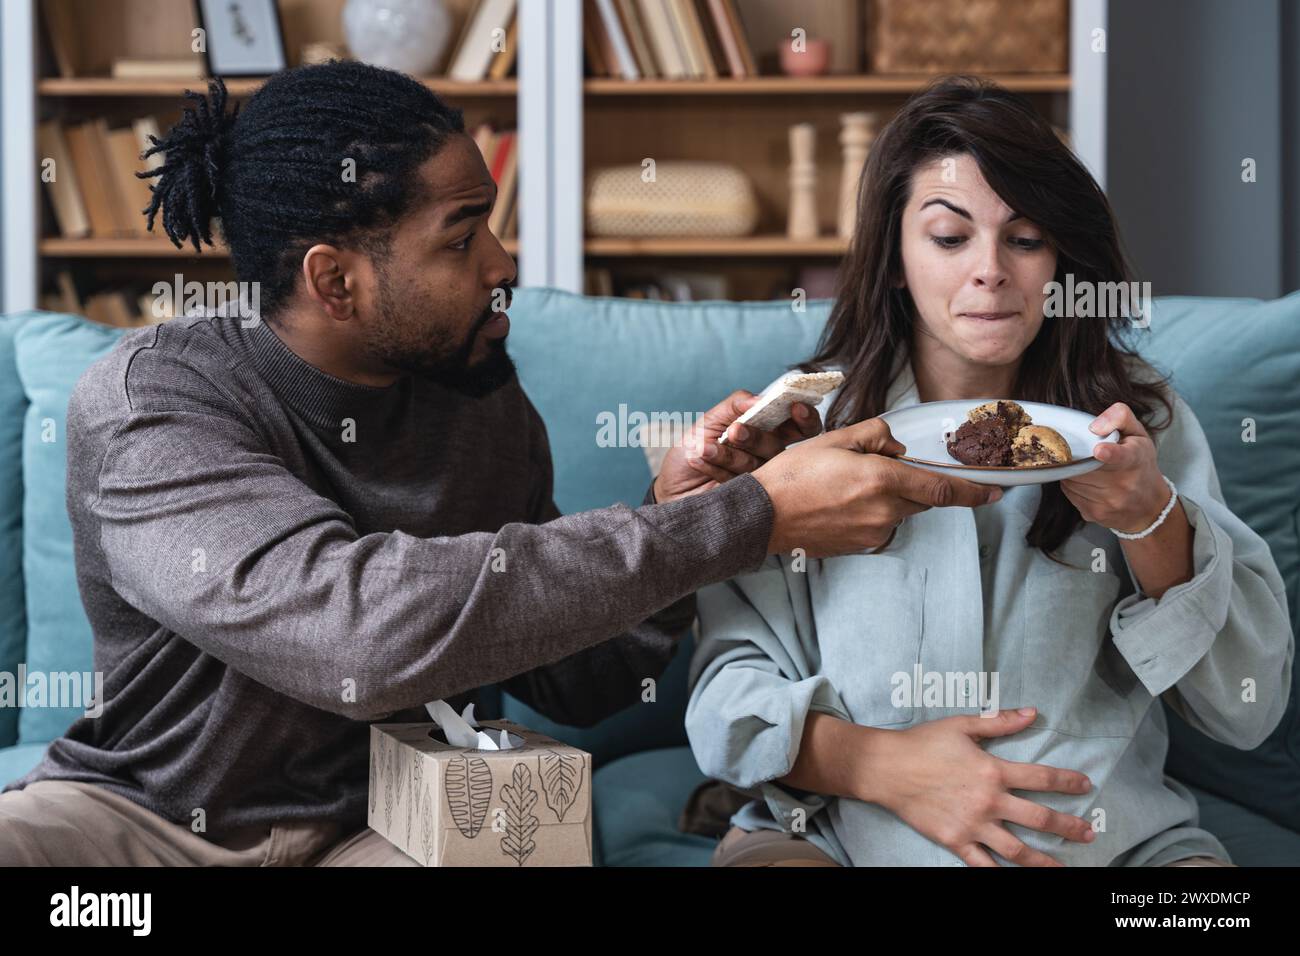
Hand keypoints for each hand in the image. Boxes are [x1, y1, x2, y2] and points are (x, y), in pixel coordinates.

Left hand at [653, 389, 822, 502]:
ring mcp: (761, 482)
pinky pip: (737, 481)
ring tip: (702, 448)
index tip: (795, 408)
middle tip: (734, 432)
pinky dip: (714, 466)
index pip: (799, 427)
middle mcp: (768, 458)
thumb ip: (735, 405)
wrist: (672, 485)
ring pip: (756, 465)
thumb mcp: (710, 420)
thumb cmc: (695, 448)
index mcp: (767, 434)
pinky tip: (697, 459)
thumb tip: (759, 399)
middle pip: (777, 447)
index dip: (805, 417)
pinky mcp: (747, 500)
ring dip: (726, 454)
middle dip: (755, 437)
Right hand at [752, 417, 1002, 556]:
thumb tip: (897, 448)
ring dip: (884, 497)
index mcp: (882, 481)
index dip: (973, 492)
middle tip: (871, 469)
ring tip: (842, 486)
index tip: (995, 492)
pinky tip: (837, 503)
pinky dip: (868, 512)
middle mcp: (884, 511)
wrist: (762, 517)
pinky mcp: (859, 547)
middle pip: (917, 497)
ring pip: (897, 511)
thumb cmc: (792, 475)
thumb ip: (875, 436)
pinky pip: (878, 525)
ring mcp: (872, 534)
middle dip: (908, 483)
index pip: (941, 489)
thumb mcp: (834, 439)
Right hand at [863, 709, 1095, 866]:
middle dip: (1069, 827)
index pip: (1042, 778)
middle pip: (1040, 818)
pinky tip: (1016, 877)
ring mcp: (973, 825)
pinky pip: (983, 864)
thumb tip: (1032, 713)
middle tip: (1088, 833)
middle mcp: (989, 801)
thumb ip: (999, 721)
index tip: (1087, 785)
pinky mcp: (955, 841)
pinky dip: (1001, 873)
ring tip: (1063, 867)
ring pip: (1018, 849)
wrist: (886, 768)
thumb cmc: (923, 742)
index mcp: (994, 770)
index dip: (1068, 781)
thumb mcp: (962, 725)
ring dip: (1045, 860)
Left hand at [1060, 402, 1167, 532]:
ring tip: (1090, 469)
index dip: (1109, 453)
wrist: (1149, 506)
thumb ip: (1120, 417)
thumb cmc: (1141, 465)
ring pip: (1071, 479)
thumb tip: (1094, 426)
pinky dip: (1073, 485)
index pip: (1121, 457)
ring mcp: (1108, 502)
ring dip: (1073, 471)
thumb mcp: (1138, 435)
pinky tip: (1088, 482)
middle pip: (1082, 466)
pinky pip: (1069, 493)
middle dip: (1077, 458)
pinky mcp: (1094, 514)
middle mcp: (1123, 484)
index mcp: (1135, 459)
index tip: (1099, 450)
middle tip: (1084, 454)